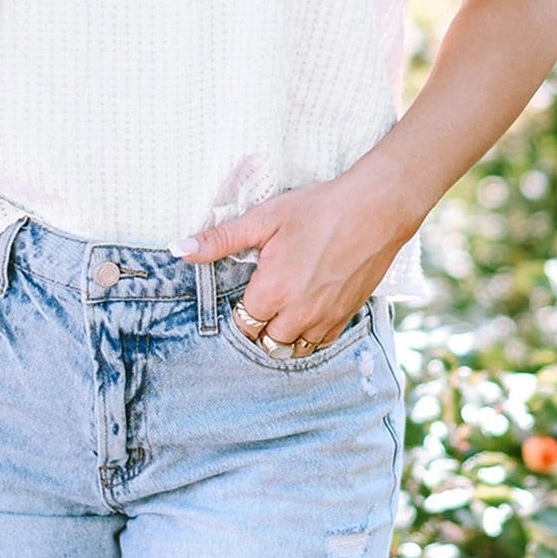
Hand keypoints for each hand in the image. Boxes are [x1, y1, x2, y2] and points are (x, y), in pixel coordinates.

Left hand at [171, 167, 414, 356]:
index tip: (244, 294)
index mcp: (272, 291)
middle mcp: (298, 313)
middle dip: (258, 327)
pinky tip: (306, 313)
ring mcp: (325, 319)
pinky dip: (309, 336)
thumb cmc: (319, 209)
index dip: (238, 311)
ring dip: (282, 336)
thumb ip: (221, 239)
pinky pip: (320, 344)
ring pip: (293, 349)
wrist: (375, 209)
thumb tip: (181, 248)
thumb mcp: (264, 218)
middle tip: (260, 302)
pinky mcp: (347, 316)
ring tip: (281, 312)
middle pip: (265, 342)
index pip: (242, 323)